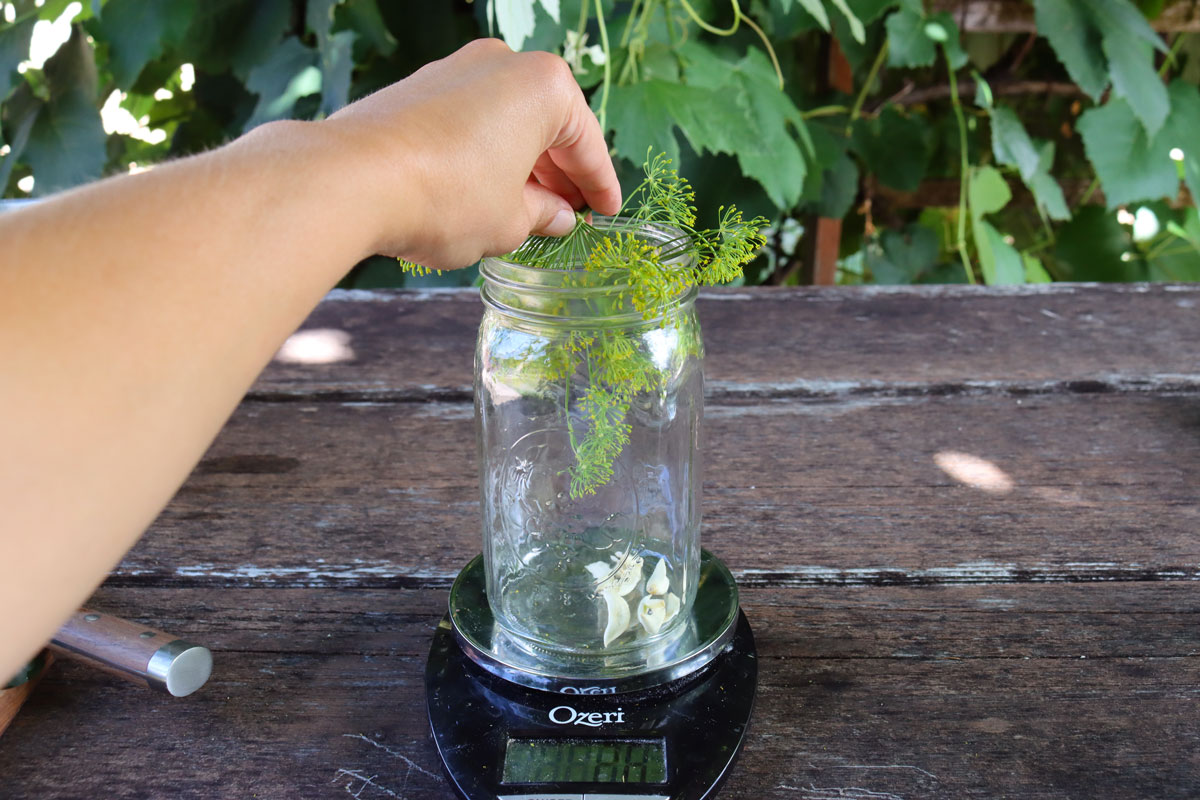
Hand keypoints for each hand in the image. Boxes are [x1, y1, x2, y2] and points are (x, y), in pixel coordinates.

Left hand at [325, 38, 621, 267]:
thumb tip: (554, 216)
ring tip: (524, 210)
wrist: (353, 180)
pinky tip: (481, 192)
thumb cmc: (446, 196)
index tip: (606, 212)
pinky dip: (483, 154)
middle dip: (558, 173)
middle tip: (567, 214)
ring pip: (504, 121)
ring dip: (519, 164)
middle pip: (545, 125)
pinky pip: (467, 121)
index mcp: (543, 87)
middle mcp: (501, 64)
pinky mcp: (416, 88)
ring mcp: (454, 70)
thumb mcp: (510, 220)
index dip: (599, 186)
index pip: (585, 144)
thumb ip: (541, 215)